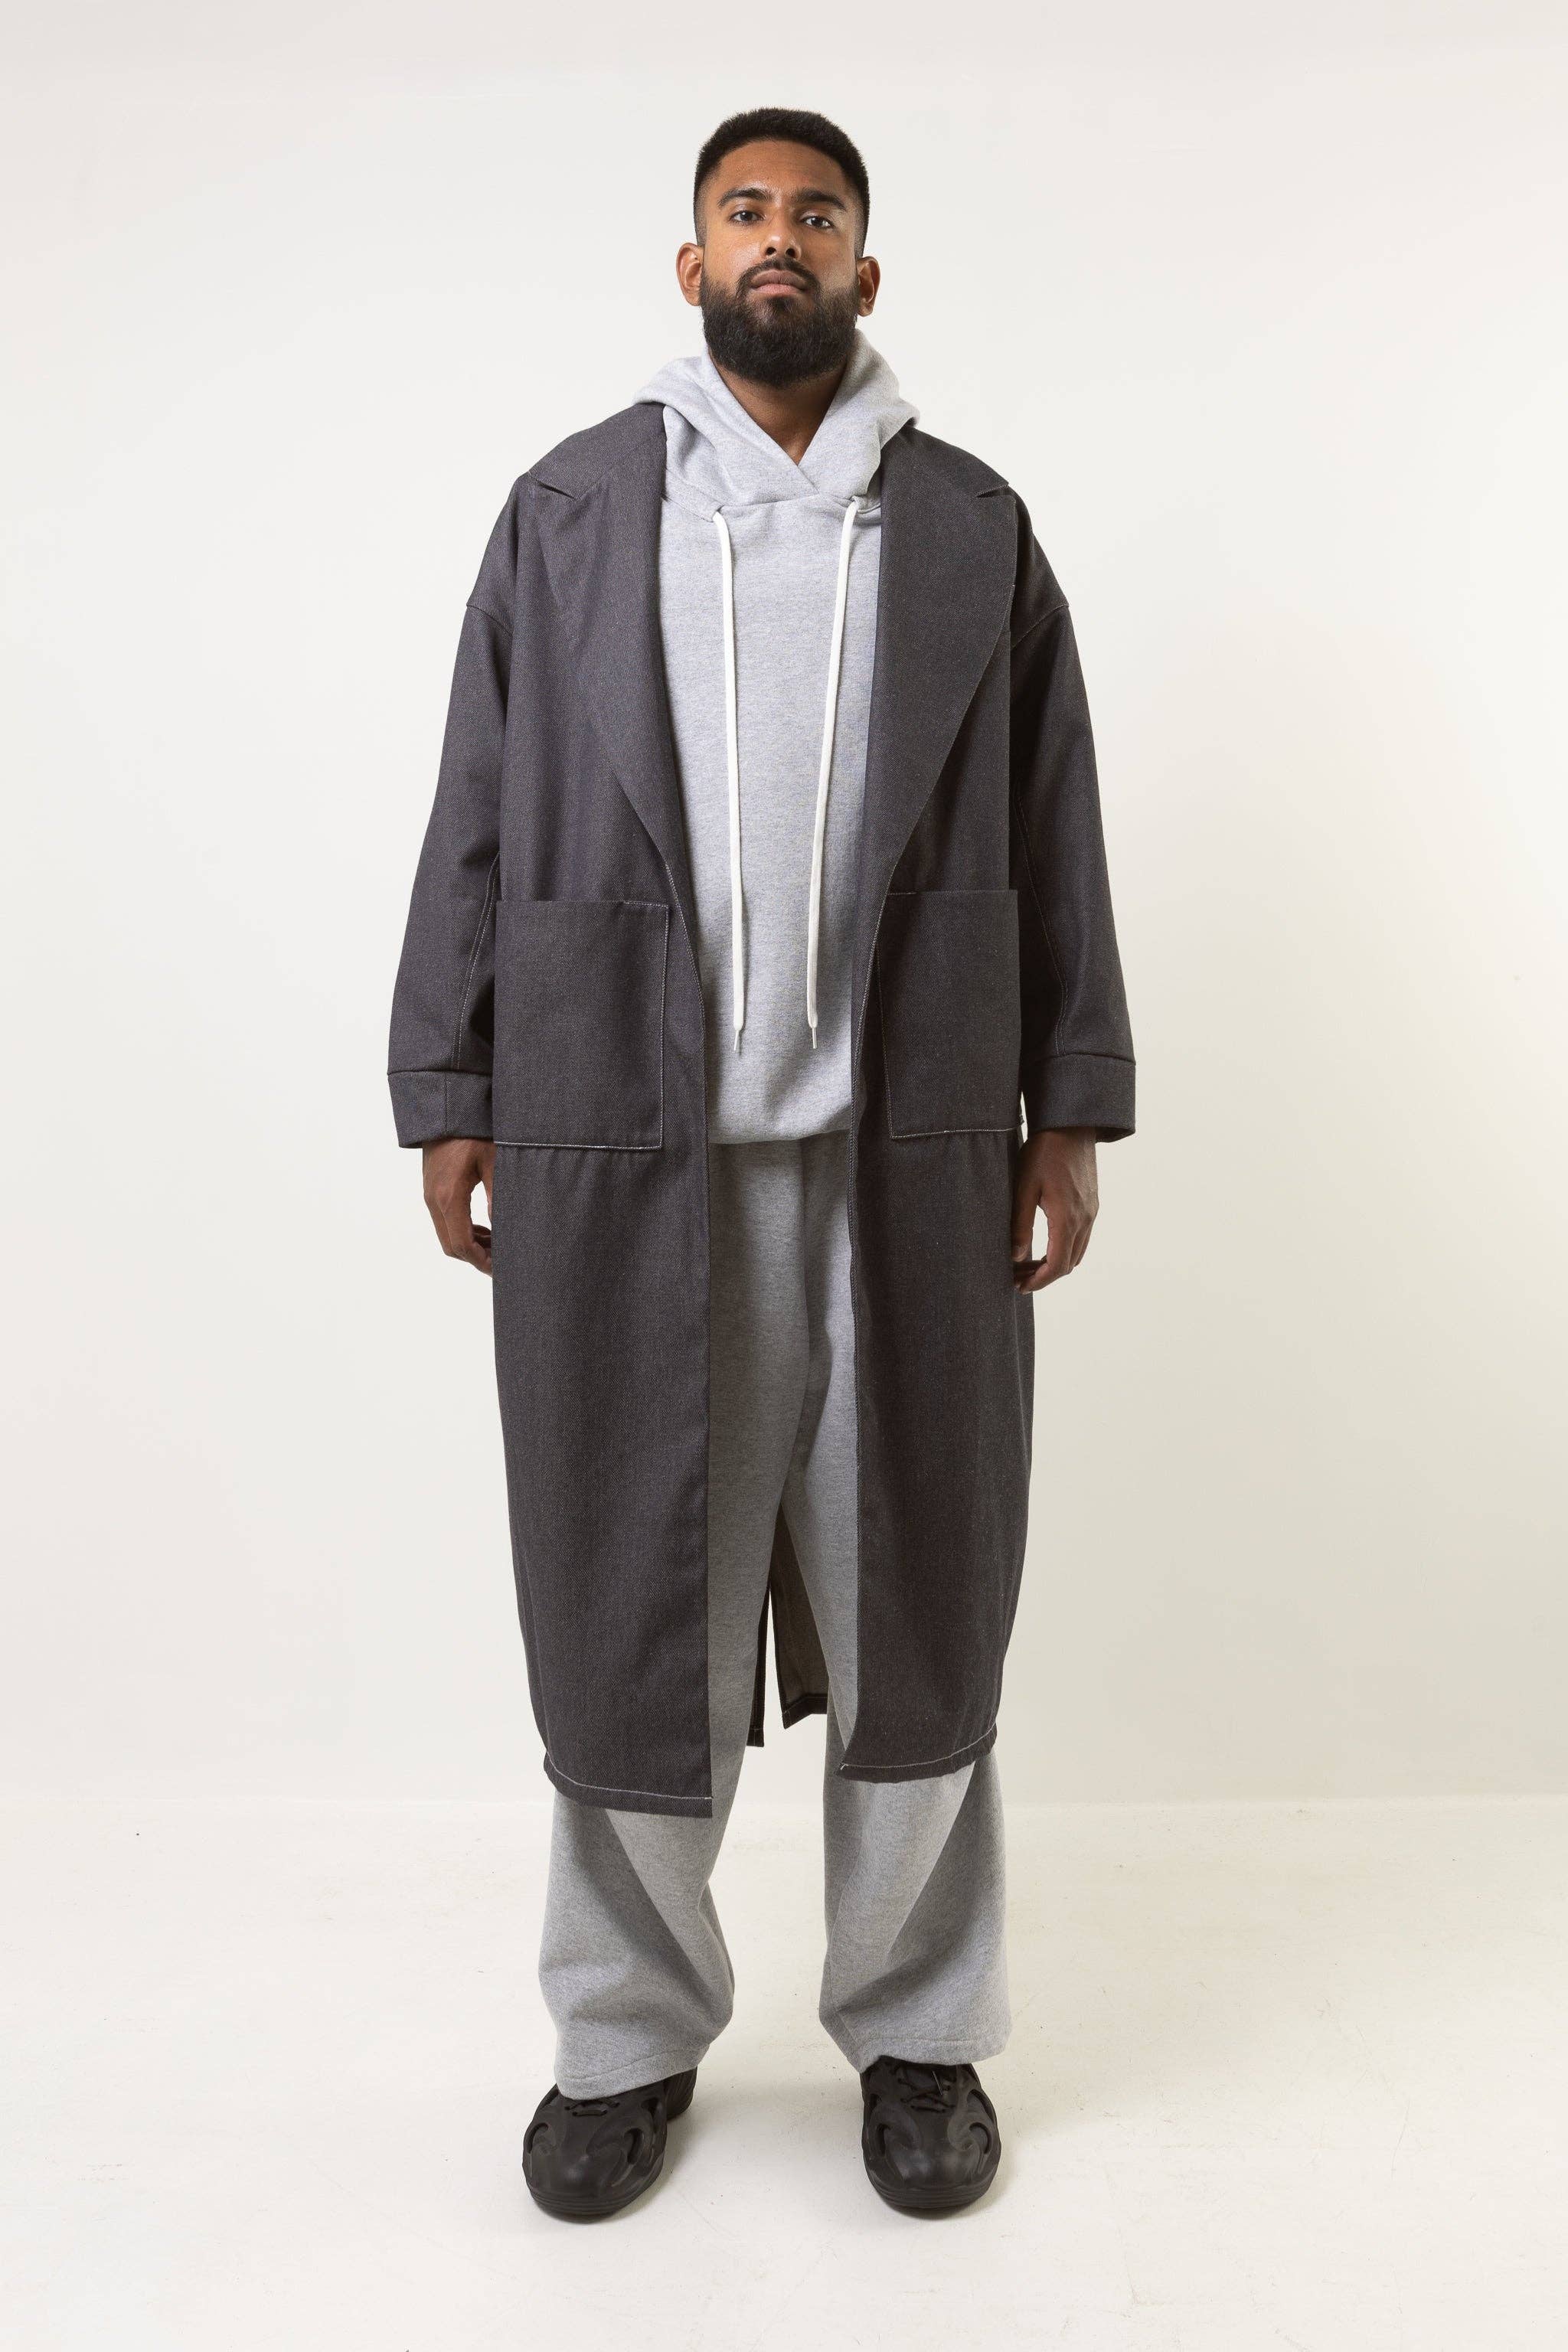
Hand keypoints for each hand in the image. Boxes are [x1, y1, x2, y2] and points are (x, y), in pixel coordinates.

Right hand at [422, 1137, 495, 1274]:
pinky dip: (463, 1231)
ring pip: (447, 1235)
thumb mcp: (494, 1160)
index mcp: (450, 1197)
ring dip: (470, 1245)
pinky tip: (484, 1228)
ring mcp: (430, 1196)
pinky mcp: (432, 1190)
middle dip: (477, 1258)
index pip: (462, 1244)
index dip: (481, 1261)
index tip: (501, 1269)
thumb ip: (498, 1195)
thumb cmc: (471, 1131)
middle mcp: (434, 1200)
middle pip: (451, 1246)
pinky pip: (445, 1221)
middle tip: (503, 1261)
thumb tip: (507, 1227)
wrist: (445, 1111)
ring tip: (498, 1245)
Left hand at [1010, 1127, 1097, 1293]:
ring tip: (1027, 1263)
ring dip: (1054, 1264)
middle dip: (1043, 1276)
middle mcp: (1085, 1219)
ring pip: (1076, 1253)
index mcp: (1067, 1218)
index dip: (1039, 1281)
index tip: (1020, 1285)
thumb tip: (1015, 1257)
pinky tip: (1044, 1245)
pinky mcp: (1092, 1205)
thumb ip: (1020, 1224)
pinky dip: (1064, 1249)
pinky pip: (1081, 1238)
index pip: (1057, 1265)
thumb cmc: (1043, 1153)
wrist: (1071, 1127)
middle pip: (1068, 1264)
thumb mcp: (1023, 1187)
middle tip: (1017, 1276)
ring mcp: (1091, 1212)